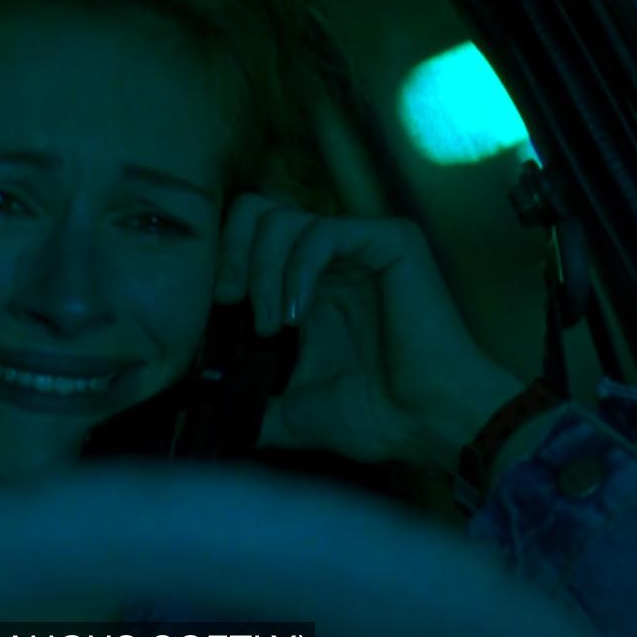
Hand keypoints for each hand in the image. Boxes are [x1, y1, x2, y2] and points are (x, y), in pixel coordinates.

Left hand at [213, 194, 522, 470]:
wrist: (429, 424)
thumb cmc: (377, 417)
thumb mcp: (292, 411)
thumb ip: (251, 403)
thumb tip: (207, 413)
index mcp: (307, 285)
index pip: (249, 238)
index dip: (224, 262)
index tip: (215, 308)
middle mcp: (332, 259)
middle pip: (257, 212)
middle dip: (232, 253)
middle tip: (230, 301)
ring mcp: (360, 246)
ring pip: (282, 220)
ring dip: (263, 272)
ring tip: (273, 324)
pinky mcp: (389, 240)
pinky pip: (323, 231)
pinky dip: (297, 270)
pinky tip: (296, 312)